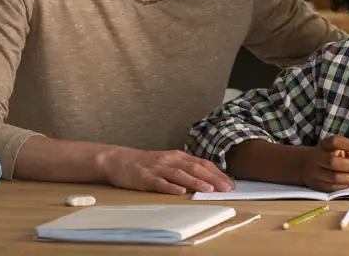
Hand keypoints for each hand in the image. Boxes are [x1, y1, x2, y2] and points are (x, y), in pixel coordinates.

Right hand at [99, 146, 233, 194]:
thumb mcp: (168, 161)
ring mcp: (157, 168)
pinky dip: (171, 187)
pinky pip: (159, 183)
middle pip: (195, 168)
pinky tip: (180, 192)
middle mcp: (170, 160)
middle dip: (212, 178)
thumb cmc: (146, 163)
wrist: (118, 159)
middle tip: (226, 188)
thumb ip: (184, 168)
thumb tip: (206, 178)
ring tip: (209, 189)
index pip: (202, 163)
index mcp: (178, 156)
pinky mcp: (145, 178)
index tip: (230, 183)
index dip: (217, 173)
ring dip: (196, 182)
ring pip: (180, 174)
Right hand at [300, 136, 348, 191]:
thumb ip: (348, 152)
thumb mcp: (335, 148)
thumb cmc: (327, 154)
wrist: (304, 164)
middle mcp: (317, 158)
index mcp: (324, 145)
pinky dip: (346, 184)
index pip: (335, 142)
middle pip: (334, 162)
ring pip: (334, 177)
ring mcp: (315, 173)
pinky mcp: (317, 185)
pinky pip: (333, 187)